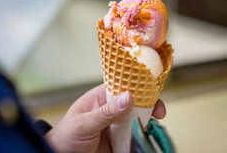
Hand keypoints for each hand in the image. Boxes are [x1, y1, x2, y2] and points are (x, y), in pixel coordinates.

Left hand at [45, 84, 165, 152]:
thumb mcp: (84, 123)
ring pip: (137, 119)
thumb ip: (105, 112)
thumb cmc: (66, 136)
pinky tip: (148, 137)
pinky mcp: (119, 140)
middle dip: (149, 104)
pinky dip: (143, 136)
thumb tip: (128, 97)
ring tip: (156, 124)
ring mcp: (116, 125)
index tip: (152, 90)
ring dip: (148, 121)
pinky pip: (135, 136)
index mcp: (101, 97)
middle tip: (160, 112)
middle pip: (134, 102)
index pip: (122, 86)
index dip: (137, 86)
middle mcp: (111, 109)